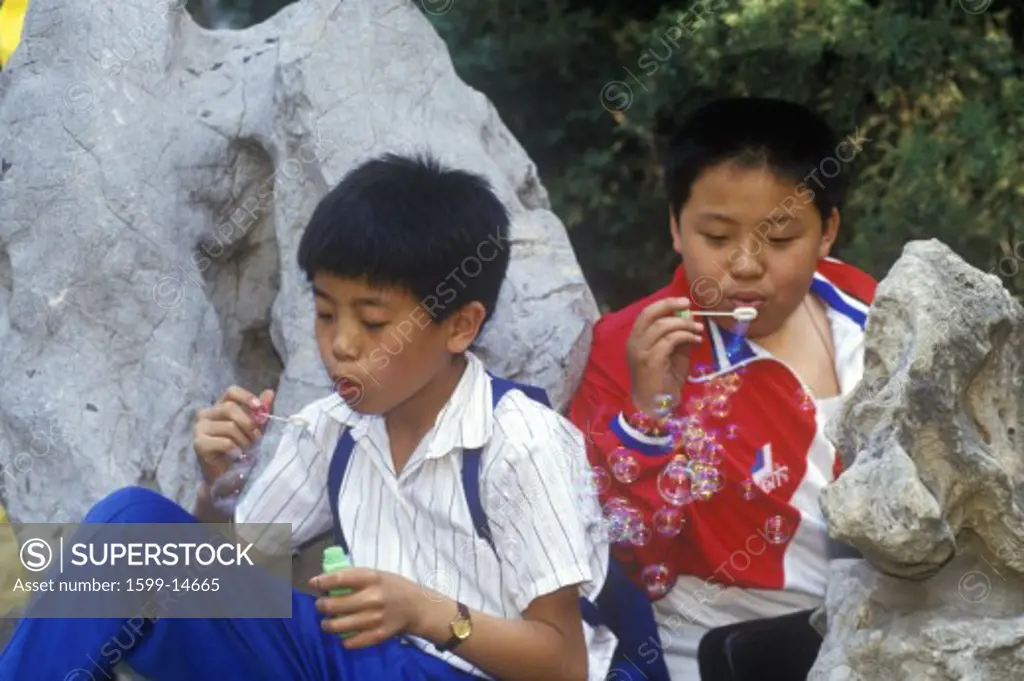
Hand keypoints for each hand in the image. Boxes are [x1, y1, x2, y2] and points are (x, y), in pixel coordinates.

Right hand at [193, 385, 274, 485]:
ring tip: (247, 449)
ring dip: (244, 439)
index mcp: (219, 407)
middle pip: (230, 408)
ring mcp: (200, 428)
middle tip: (256, 438)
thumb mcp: (254, 428)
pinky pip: (225, 442)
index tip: (259, 407)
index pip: (231, 392)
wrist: (226, 476)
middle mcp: (206, 414)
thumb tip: (270, 392)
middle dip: (248, 424)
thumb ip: (260, 412)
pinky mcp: (199, 444)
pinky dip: (236, 449)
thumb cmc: (240, 449)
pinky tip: (237, 455)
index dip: (246, 397)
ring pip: (229, 426)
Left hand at [311, 568, 426, 647]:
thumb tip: (325, 580)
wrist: (417, 607)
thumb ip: (353, 576)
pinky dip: (344, 639)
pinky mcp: (378, 635)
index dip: (322, 582)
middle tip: (321, 605)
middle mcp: (372, 598)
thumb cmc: (392, 587)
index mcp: (371, 578)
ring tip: (327, 622)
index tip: (313, 584)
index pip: (339, 579)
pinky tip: (344, 634)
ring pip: (338, 626)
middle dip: (321, 605)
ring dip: (327, 624)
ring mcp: (375, 618)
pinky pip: (351, 641)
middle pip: (334, 605)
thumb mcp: (376, 574)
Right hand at [626, 297, 703, 414]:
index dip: (664, 304)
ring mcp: (640, 351)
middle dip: (670, 306)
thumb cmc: (663, 384)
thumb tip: (688, 319)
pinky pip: (670, 340)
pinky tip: (696, 340)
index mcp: (635, 340)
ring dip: (684, 324)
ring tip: (697, 329)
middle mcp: (634, 343)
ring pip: (662, 325)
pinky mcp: (651, 360)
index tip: (682, 302)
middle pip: (650, 314)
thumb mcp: (673, 356)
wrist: (655, 408)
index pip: (646, 313)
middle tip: (688, 306)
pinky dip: (685, 336)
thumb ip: (677, 338)